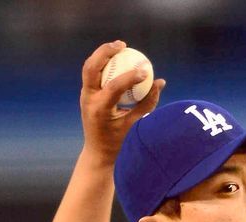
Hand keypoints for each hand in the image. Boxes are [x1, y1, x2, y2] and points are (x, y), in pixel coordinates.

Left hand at [80, 40, 165, 164]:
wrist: (98, 152)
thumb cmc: (119, 142)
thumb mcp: (136, 124)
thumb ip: (148, 103)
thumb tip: (160, 82)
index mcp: (100, 110)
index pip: (114, 86)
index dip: (131, 76)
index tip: (145, 71)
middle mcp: (89, 100)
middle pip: (91, 67)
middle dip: (105, 52)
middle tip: (123, 46)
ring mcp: (85, 96)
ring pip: (89, 67)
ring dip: (102, 54)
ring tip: (120, 47)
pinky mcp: (86, 94)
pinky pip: (93, 73)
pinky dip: (103, 64)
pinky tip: (117, 59)